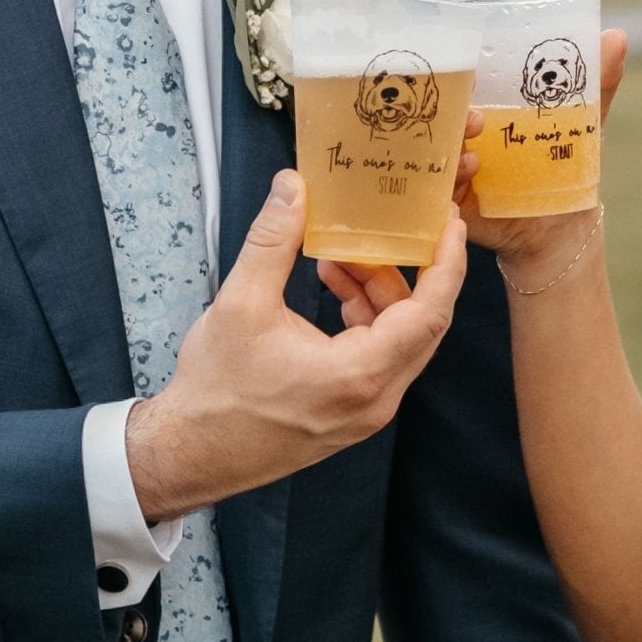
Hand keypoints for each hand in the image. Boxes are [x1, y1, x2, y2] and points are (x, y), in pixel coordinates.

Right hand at [126, 169, 465, 518]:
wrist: (190, 454)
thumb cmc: (215, 392)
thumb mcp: (240, 304)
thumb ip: (273, 240)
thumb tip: (292, 187)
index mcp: (359, 374)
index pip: (430, 313)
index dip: (448, 264)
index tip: (450, 223)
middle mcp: (375, 400)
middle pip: (422, 324)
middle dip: (411, 269)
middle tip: (403, 226)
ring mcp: (366, 412)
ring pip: (400, 339)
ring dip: (381, 292)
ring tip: (341, 256)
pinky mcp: (352, 413)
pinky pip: (380, 356)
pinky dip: (366, 317)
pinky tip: (334, 287)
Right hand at [452, 28, 627, 271]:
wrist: (561, 228)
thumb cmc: (564, 166)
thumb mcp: (581, 121)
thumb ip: (596, 85)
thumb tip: (617, 36)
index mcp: (489, 106)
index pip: (465, 78)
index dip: (463, 65)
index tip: (473, 57)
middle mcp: (464, 132)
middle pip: (442, 107)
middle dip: (451, 96)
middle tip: (472, 89)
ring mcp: (452, 164)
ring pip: (435, 141)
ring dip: (450, 131)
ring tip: (474, 126)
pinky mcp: (451, 199)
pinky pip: (436, 186)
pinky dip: (449, 175)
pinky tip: (469, 165)